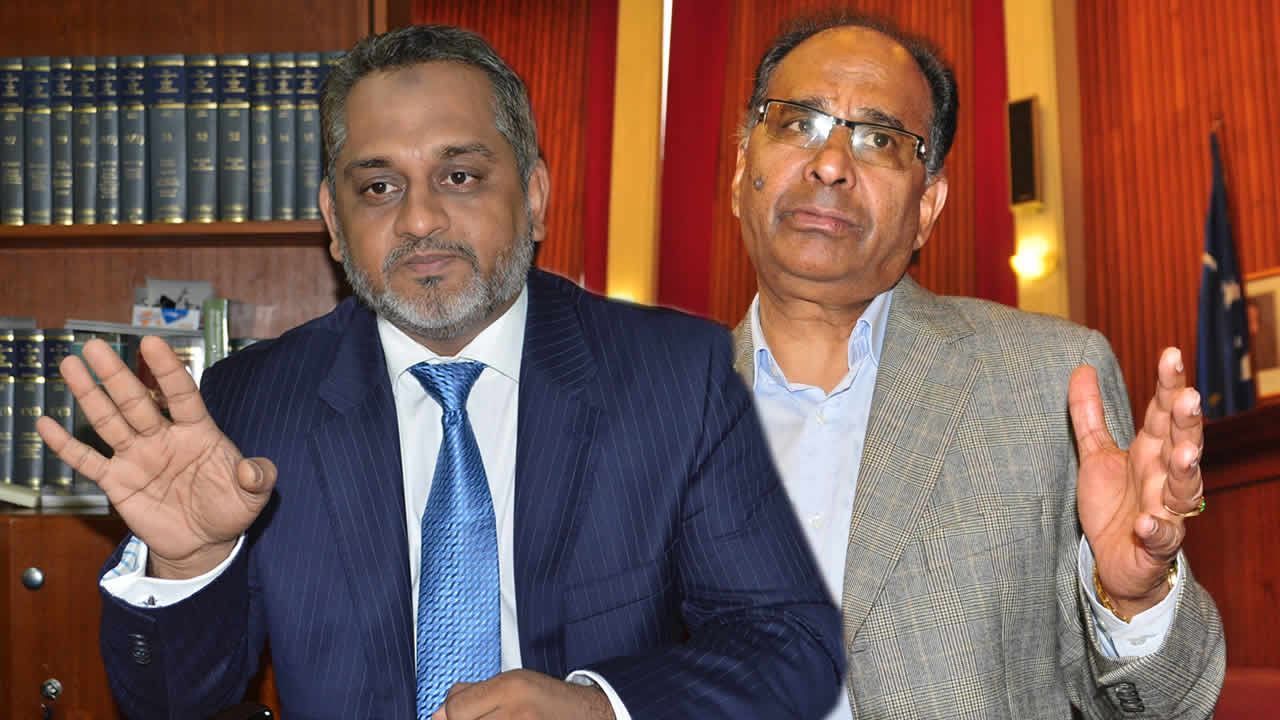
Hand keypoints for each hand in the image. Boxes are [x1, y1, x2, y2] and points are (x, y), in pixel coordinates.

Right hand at [35, 337, 276, 578]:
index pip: (182, 394)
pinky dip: (66, 445)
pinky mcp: (118, 482)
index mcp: (197, 432)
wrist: (204, 542)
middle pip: (137, 401)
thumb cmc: (230, 509)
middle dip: (117, 376)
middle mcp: (163, 437)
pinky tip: (46, 424)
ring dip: (90, 396)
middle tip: (95, 346)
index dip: (168, 371)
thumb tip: (254, 471)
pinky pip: (88, 461)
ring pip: (110, 421)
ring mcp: (138, 457)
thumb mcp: (254, 495)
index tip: (152, 343)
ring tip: (70, 365)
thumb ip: (258, 478)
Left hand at [431, 670, 614, 719]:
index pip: (456, 709)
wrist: (583, 715)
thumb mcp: (510, 682)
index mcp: (510, 689)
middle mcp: (516, 714)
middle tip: (484, 717)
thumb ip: (472, 694)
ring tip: (493, 719)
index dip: (454, 712)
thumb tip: (437, 715)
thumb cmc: (544, 698)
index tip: (462, 713)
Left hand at [1069, 347, 1203, 618]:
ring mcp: (1165, 509)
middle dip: (1187, 422)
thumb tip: (1081, 367)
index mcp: (1151, 451)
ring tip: (1183, 453)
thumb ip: (1089, 414)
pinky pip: (1162, 536)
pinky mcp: (1157, 543)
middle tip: (1188, 398)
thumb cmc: (1114, 504)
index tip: (1170, 354)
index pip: (1162, 412)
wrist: (1116, 561)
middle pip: (1181, 443)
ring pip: (1184, 488)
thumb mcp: (1095, 454)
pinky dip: (1157, 529)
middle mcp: (1164, 476)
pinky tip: (1147, 522)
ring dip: (1186, 471)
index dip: (1168, 385)